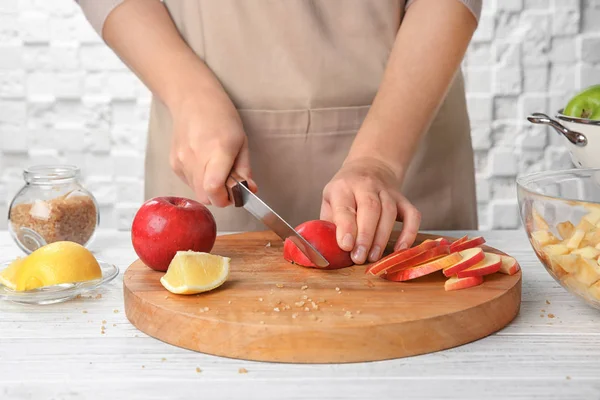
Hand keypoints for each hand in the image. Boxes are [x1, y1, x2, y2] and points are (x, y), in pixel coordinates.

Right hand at [169, 91, 256, 206]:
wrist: (192, 100)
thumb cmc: (221, 117)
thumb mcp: (241, 141)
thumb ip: (244, 169)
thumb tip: (250, 190)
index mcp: (218, 150)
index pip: (213, 188)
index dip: (224, 199)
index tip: (233, 195)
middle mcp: (196, 157)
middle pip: (205, 196)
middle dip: (219, 196)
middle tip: (228, 184)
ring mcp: (182, 161)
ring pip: (197, 192)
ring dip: (208, 188)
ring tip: (215, 168)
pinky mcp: (174, 163)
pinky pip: (189, 183)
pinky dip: (199, 180)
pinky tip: (203, 163)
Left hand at [320, 157, 420, 264]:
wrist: (370, 167)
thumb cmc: (345, 192)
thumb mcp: (330, 201)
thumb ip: (329, 224)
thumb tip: (329, 251)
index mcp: (343, 187)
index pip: (345, 206)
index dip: (346, 227)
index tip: (346, 246)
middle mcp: (366, 185)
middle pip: (370, 208)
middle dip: (365, 236)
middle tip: (360, 258)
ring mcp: (387, 191)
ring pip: (389, 212)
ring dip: (382, 238)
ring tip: (373, 257)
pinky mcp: (403, 199)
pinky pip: (412, 215)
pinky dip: (409, 233)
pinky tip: (400, 249)